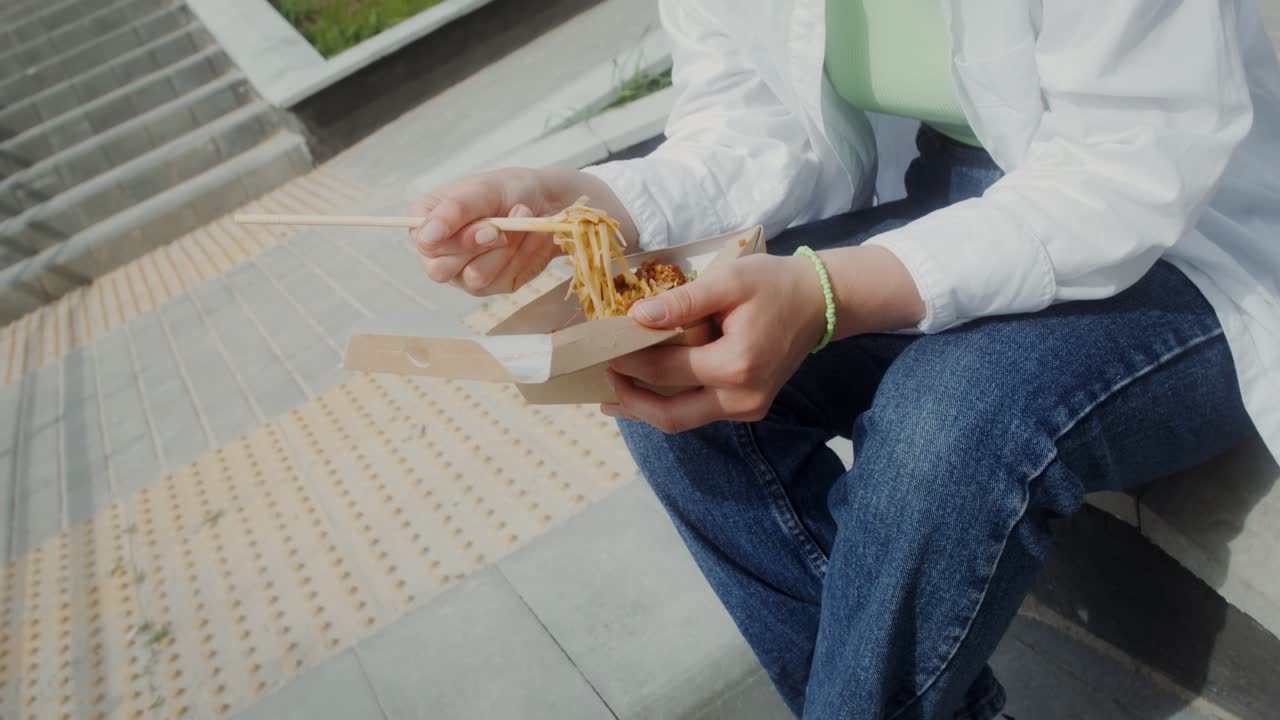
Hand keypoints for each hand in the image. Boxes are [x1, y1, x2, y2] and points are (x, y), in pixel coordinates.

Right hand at [410, 168, 560, 295]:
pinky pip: (502, 280)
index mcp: (426, 220)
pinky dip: (522, 255)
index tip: (486, 227)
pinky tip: (528, 237)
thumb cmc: (506, 190)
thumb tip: (426, 235)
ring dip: (506, 249)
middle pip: (440, 269)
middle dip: (478, 246)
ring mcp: (463, 272)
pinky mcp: (492, 284)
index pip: (423, 242)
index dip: (449, 240)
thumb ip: (454, 211)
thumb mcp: (483, 191)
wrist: (545, 203)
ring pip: (475, 277)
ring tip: (521, 222)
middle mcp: (439, 251)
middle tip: (501, 227)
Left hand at [604, 244, 926, 432]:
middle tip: (601, 381)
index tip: (600, 347)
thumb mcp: (729, 280)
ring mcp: (748, 409)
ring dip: (646, 408)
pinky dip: (670, 403)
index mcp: (735, 365)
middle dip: (630, 401)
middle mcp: (742, 399)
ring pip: (683, 420)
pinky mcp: (750, 410)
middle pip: (670, 415)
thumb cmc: (773, 284)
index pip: (664, 370)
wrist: (819, 302)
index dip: (627, 361)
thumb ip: (682, 301)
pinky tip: (648, 390)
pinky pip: (700, 413)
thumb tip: (635, 318)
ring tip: (614, 392)